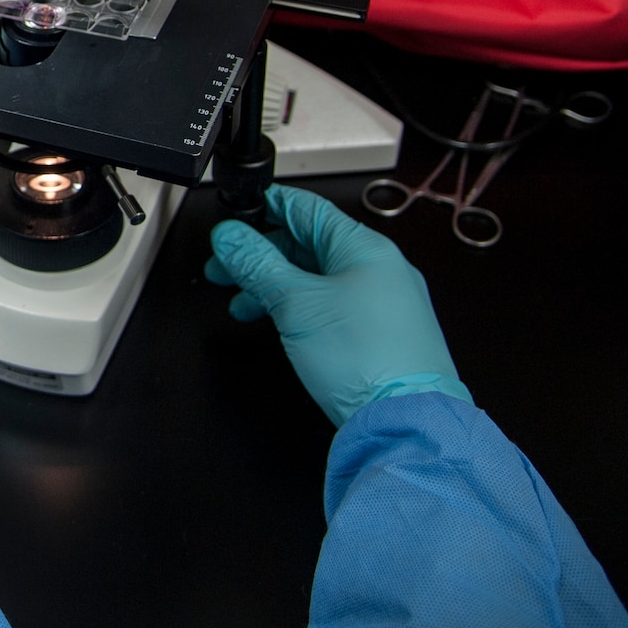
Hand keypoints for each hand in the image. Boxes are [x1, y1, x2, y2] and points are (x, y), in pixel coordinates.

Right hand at [205, 183, 470, 425]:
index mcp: (365, 247)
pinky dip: (298, 308)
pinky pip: (331, 306)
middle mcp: (379, 269)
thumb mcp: (296, 303)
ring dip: (274, 285)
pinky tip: (277, 324)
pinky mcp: (380, 334)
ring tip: (241, 305)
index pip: (306, 208)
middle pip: (308, 244)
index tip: (233, 214)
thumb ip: (258, 264)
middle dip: (260, 254)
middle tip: (222, 268)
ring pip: (316, 278)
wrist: (405, 421)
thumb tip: (229, 235)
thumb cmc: (363, 357)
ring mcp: (383, 303)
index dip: (265, 206)